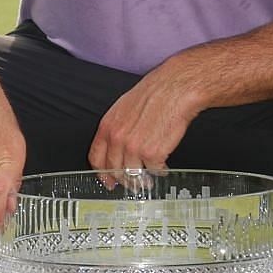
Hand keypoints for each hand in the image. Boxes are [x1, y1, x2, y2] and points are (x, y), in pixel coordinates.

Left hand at [89, 58, 205, 184]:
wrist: (175, 89)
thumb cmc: (155, 93)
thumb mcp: (124, 108)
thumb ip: (117, 129)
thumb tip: (117, 146)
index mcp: (108, 126)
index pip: (96, 158)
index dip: (102, 174)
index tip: (108, 181)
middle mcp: (118, 138)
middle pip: (115, 170)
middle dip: (125, 180)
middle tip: (133, 183)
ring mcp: (134, 148)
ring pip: (133, 175)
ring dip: (142, 180)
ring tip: (150, 177)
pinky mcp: (153, 154)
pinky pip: (154, 171)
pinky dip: (160, 171)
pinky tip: (163, 166)